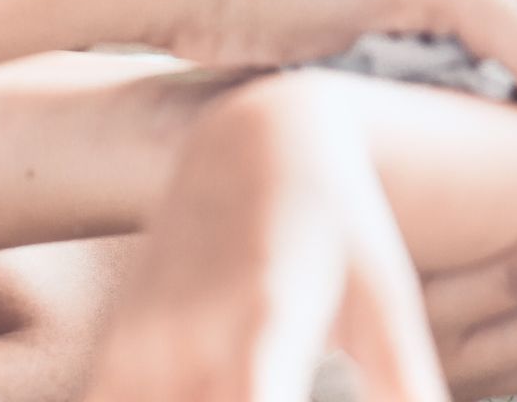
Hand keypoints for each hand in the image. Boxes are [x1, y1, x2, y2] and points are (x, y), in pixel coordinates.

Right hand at [82, 75, 448, 401]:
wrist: (248, 140)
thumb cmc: (337, 222)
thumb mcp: (385, 293)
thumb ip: (407, 383)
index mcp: (265, 322)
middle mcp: (184, 340)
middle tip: (299, 395)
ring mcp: (135, 351)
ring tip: (263, 393)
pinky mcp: (109, 357)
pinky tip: (207, 399)